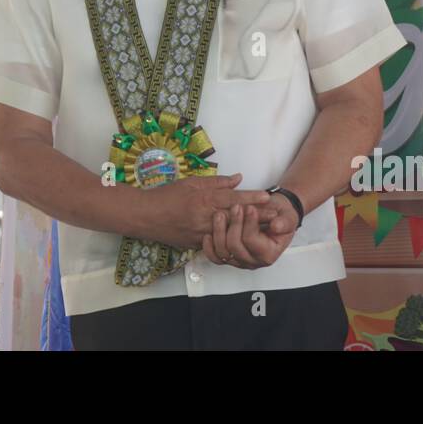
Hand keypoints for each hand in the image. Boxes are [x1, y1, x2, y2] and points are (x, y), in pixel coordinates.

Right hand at [137, 173, 270, 249]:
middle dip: (258, 217)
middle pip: (236, 217)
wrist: (145, 216)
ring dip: (248, 230)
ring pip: (230, 232)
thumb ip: (216, 182)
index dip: (251, 198)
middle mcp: (205, 218)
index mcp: (204, 200)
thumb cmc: (167, 195)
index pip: (232, 198)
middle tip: (277, 217)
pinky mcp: (197, 244)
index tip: (268, 197)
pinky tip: (244, 241)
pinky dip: (232, 240)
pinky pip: (218, 242)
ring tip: (266, 229)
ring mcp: (202, 233)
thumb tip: (238, 179)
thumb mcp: (191, 183)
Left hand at [202, 193, 297, 269]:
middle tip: (236, 207)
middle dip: (234, 224)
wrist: (275, 215)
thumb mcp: (288, 217)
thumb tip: (277, 226)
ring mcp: (239, 260)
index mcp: (269, 254)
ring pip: (223, 252)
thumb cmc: (280, 217)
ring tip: (221, 214)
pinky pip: (214, 257)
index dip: (249, 224)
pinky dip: (209, 247)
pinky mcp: (229, 256)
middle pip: (235, 248)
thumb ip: (285, 222)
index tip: (250, 207)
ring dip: (219, 231)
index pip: (252, 242)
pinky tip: (208, 233)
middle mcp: (253, 261)